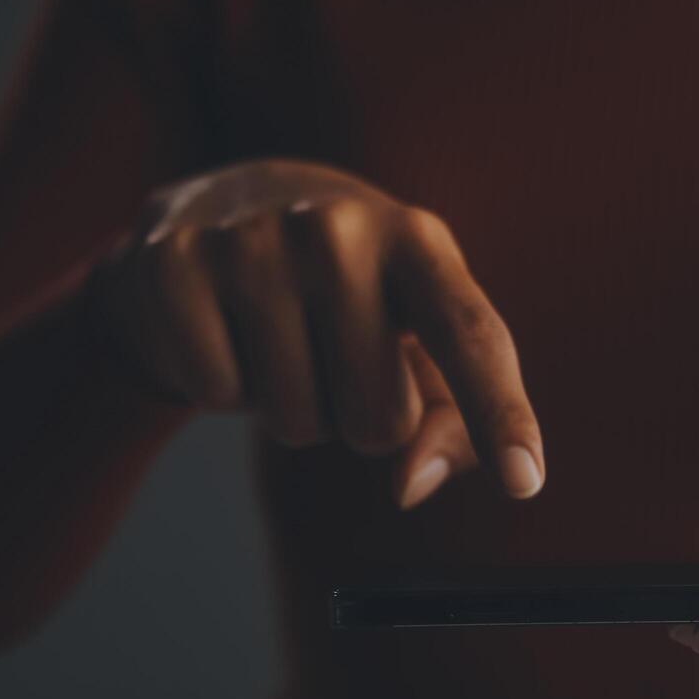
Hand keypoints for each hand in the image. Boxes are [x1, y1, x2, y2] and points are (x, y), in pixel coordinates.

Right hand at [89, 158, 542, 506]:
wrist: (221, 212)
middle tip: (335, 357)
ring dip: (292, 407)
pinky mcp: (173, 262)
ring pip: (295, 419)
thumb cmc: (351, 297)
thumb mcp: (417, 343)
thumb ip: (449, 422)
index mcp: (421, 241)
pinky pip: (214, 394)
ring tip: (279, 339)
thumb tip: (409, 486)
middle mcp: (340, 228)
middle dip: (361, 419)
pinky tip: (224, 329)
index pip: (471, 337)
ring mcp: (251, 239)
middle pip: (378, 419)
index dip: (500, 414)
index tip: (525, 482)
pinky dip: (221, 385)